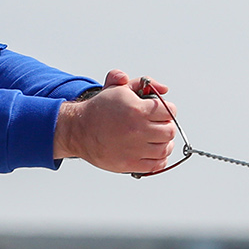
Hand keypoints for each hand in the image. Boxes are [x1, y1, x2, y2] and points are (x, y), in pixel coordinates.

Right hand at [54, 69, 176, 172]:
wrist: (79, 129)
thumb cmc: (100, 108)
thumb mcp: (118, 87)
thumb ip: (143, 82)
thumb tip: (164, 89)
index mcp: (137, 109)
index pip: (169, 111)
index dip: (168, 110)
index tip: (162, 112)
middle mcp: (137, 130)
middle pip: (169, 131)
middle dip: (167, 126)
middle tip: (160, 125)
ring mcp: (134, 149)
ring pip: (165, 149)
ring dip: (165, 143)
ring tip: (158, 139)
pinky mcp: (129, 164)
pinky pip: (156, 165)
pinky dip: (160, 160)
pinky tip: (154, 152)